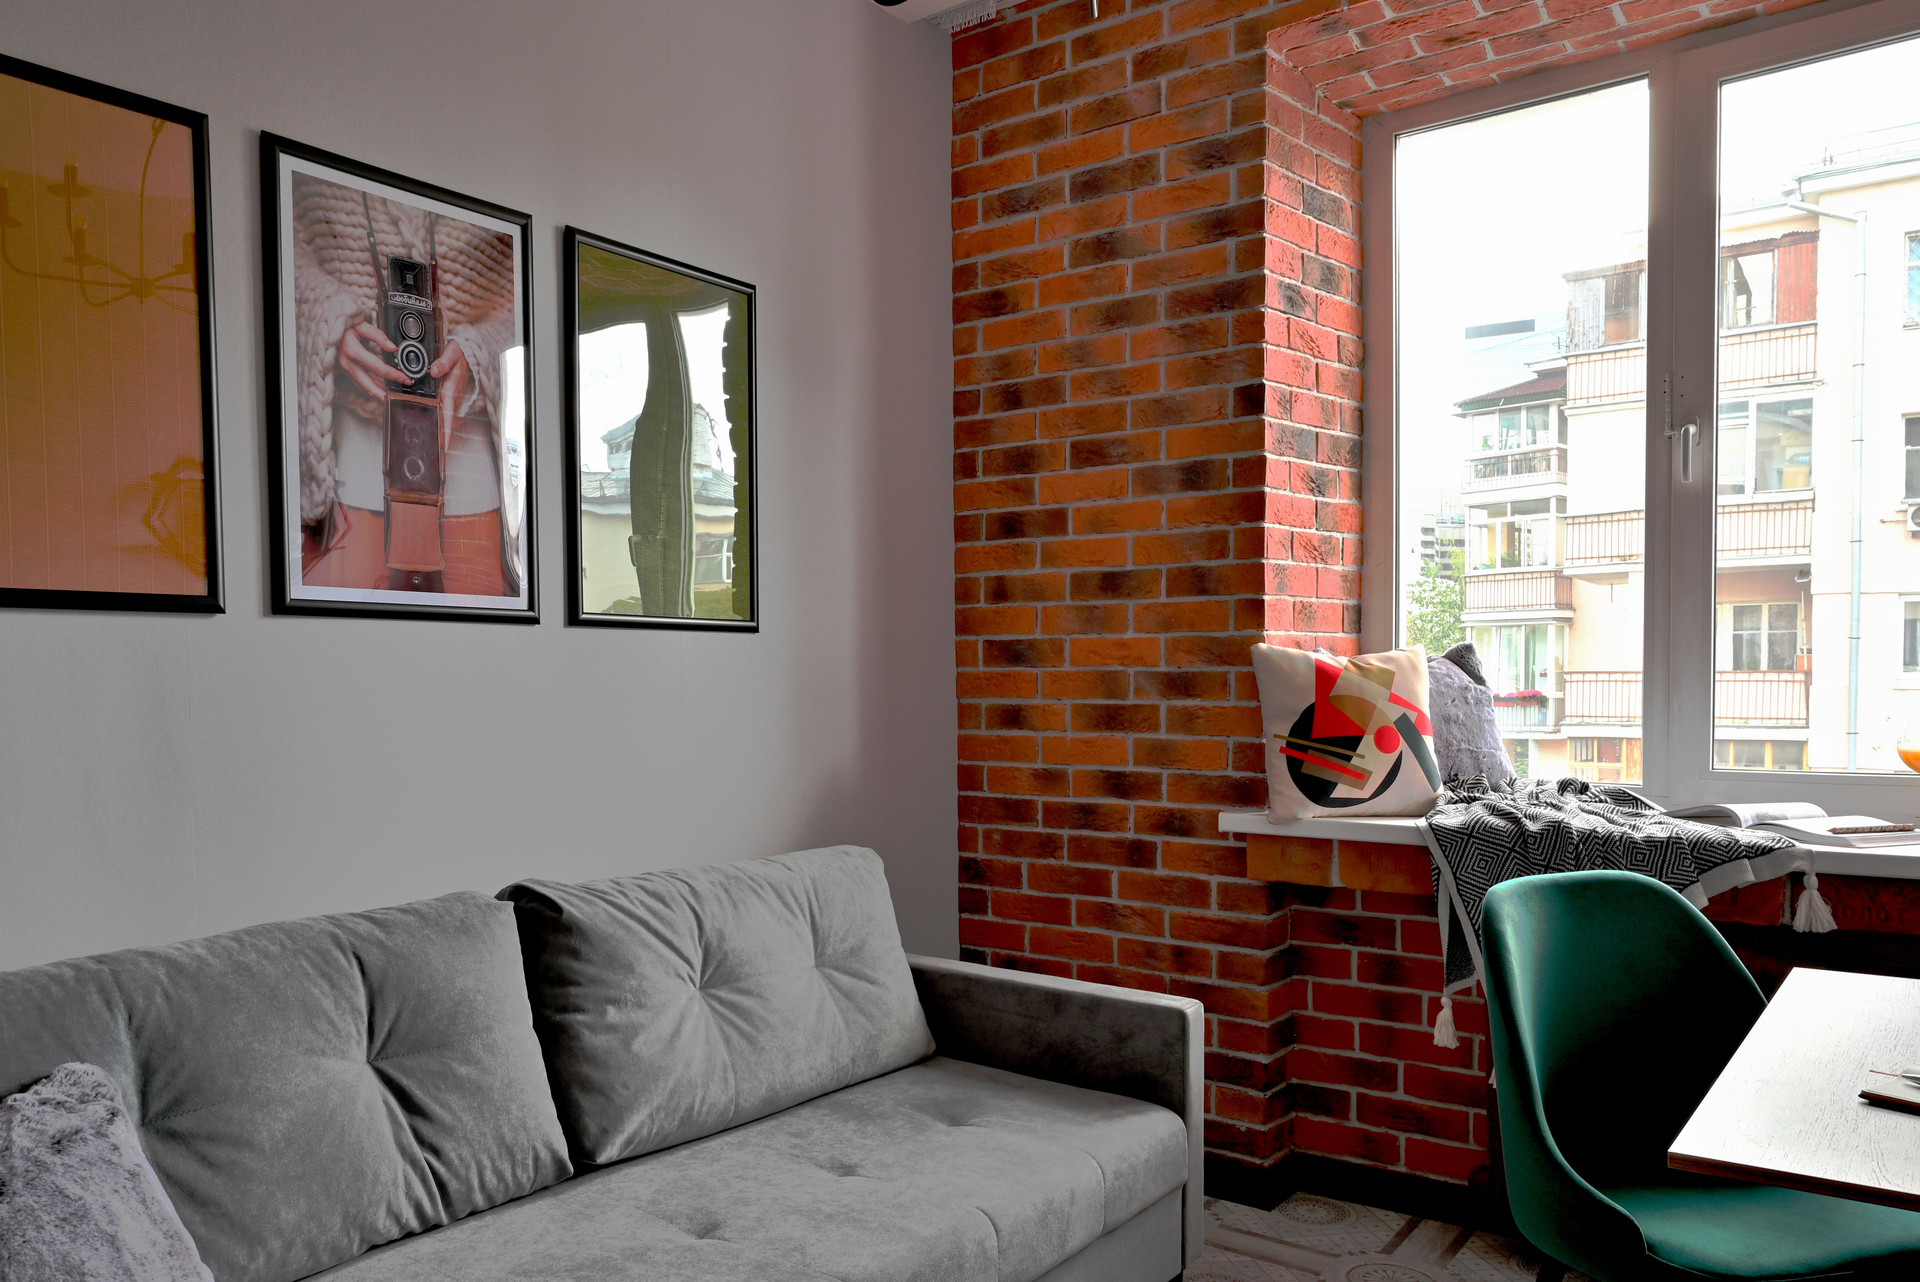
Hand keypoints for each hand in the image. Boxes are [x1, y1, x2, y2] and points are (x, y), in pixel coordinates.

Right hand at [336, 320, 410, 408]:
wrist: (326, 326)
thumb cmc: (344, 325)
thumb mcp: (361, 324)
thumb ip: (378, 335)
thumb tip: (393, 348)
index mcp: (352, 351)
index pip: (379, 368)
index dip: (395, 375)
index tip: (407, 378)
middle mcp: (347, 363)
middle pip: (369, 385)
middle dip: (387, 393)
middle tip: (401, 395)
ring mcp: (345, 369)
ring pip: (364, 387)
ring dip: (379, 394)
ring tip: (395, 396)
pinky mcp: (345, 371)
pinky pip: (360, 384)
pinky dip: (372, 388)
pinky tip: (383, 391)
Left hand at [430, 339, 472, 458]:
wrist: (467, 350)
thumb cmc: (460, 351)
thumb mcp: (453, 352)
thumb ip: (444, 361)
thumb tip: (434, 371)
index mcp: (450, 387)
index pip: (447, 410)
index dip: (445, 426)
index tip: (444, 442)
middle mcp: (451, 394)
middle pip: (447, 420)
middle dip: (445, 436)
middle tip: (440, 453)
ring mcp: (450, 396)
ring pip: (446, 417)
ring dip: (443, 432)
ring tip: (439, 447)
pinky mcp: (448, 395)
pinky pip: (445, 411)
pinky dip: (442, 422)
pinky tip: (437, 430)